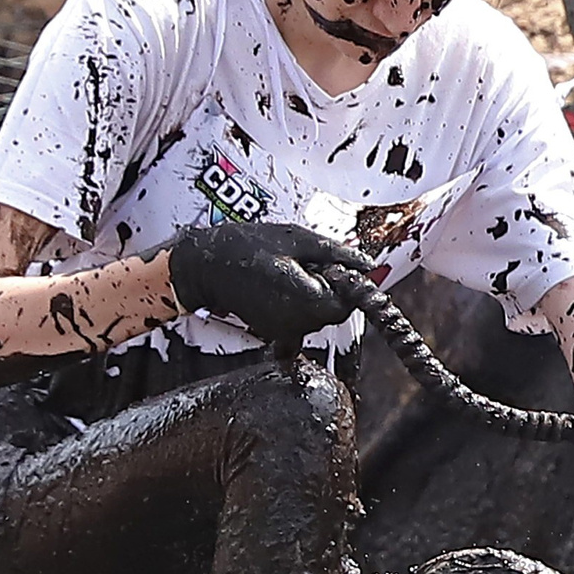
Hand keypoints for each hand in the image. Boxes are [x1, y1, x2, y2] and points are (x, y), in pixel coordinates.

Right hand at [168, 222, 372, 345]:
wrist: (205, 265)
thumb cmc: (246, 247)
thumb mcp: (297, 239)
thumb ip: (336, 253)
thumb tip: (368, 264)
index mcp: (306, 298)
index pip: (349, 301)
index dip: (346, 282)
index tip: (331, 265)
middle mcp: (297, 322)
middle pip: (336, 311)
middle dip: (331, 289)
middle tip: (305, 265)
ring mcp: (285, 332)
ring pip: (319, 318)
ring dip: (315, 297)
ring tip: (288, 274)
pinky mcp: (274, 334)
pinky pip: (301, 326)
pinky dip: (300, 309)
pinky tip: (283, 291)